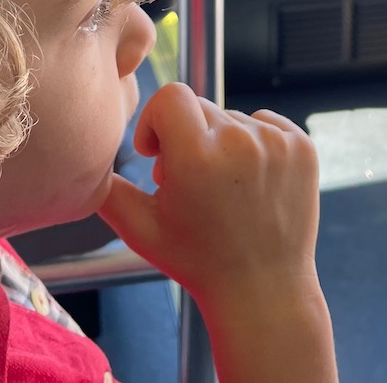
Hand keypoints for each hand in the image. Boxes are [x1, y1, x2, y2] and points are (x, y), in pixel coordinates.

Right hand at [97, 82, 321, 305]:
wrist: (262, 289)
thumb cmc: (197, 260)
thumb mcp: (139, 228)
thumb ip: (105, 189)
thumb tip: (83, 159)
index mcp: (197, 157)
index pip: (170, 96)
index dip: (156, 122)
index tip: (159, 154)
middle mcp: (239, 142)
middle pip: (199, 107)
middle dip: (188, 137)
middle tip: (192, 183)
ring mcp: (276, 143)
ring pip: (231, 117)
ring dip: (222, 142)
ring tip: (225, 188)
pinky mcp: (303, 147)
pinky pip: (266, 122)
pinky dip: (255, 143)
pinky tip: (251, 181)